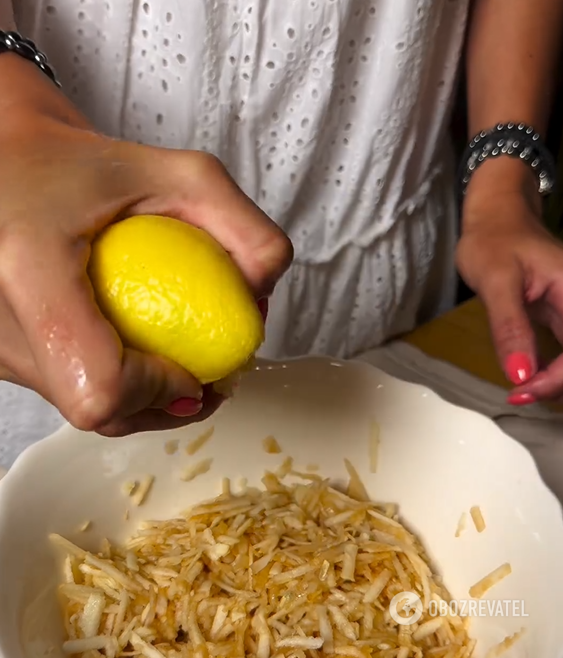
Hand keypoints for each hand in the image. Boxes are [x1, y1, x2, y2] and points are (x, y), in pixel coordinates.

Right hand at [0, 57, 291, 435]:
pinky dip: (116, 383)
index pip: (99, 384)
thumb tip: (262, 301)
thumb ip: (245, 231)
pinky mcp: (0, 354)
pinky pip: (71, 390)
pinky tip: (137, 350)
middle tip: (205, 374)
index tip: (195, 373)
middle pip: (97, 411)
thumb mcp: (183, 176)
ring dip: (143, 398)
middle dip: (165, 404)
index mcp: (29, 269)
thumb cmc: (84, 166)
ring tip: (176, 361)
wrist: (10, 168)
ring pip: (85, 409)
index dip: (159, 393)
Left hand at [457, 188, 562, 404]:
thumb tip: (520, 374)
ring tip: (522, 390)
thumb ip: (510, 327)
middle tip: (519, 394)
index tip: (521, 390)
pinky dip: (550, 368)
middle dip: (557, 383)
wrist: (494, 218)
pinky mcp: (560, 314)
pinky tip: (530, 376)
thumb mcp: (496, 282)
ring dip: (555, 379)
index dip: (556, 379)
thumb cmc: (492, 241)